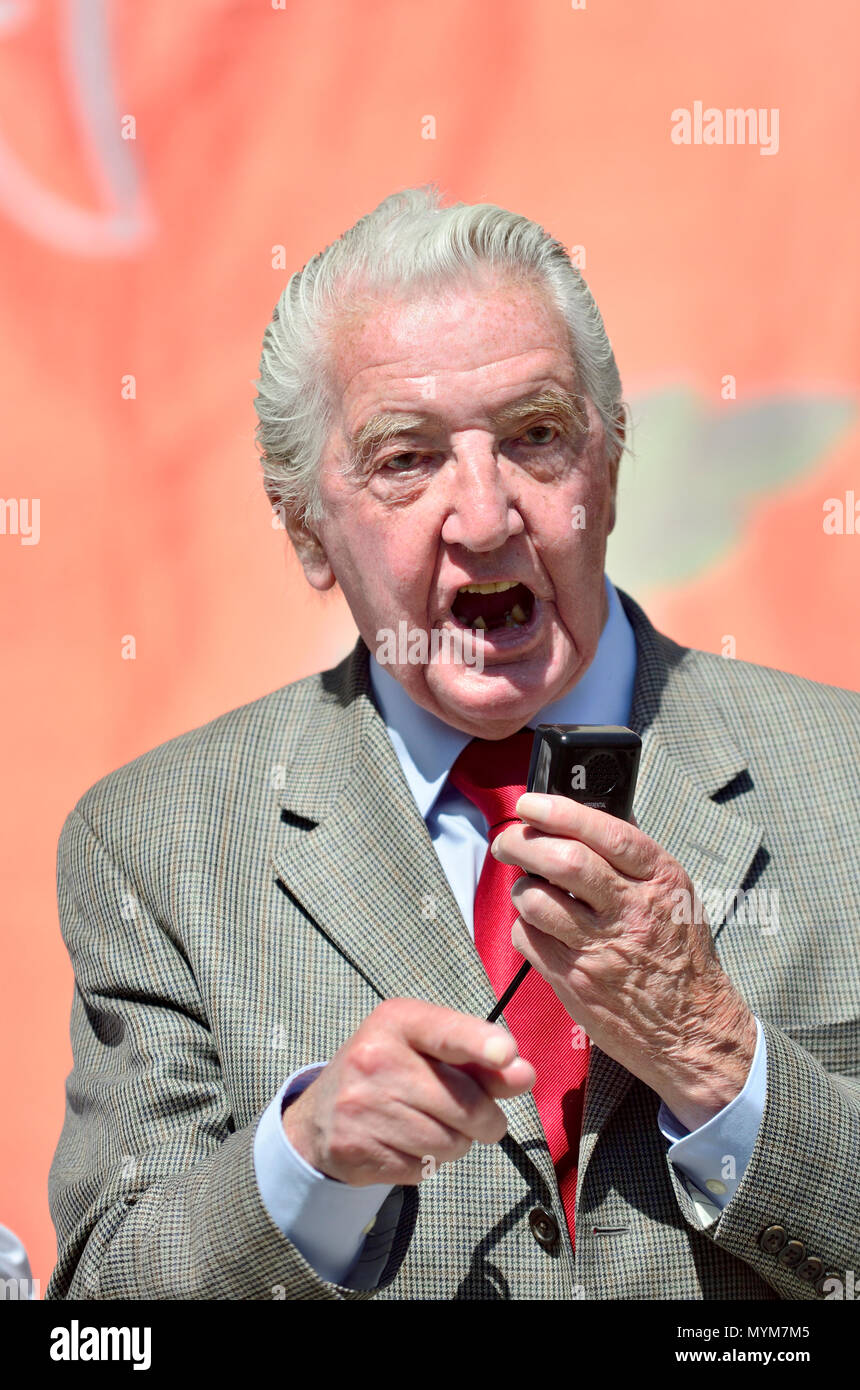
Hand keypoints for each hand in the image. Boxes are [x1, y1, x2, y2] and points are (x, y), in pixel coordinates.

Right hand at [282, 998, 535, 1185]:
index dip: (480, 1043)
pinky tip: (405, 1144)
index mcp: (396, 1021)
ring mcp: (362, 1106)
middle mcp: (375, 1058)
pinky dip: (427, 1163)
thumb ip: (481, 1061)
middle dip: (486, 1119)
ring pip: (451, 1143)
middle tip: (475, 1116)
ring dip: (457, 1143)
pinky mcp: (356, 1149)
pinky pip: (424, 1169)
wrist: (319, 1117)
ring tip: (432, 1126)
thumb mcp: (429, 1050)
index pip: (446, 1032)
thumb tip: (524, 1075)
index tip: (506, 1053)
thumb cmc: (391, 1072)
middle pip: (466, 1104)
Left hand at [492, 793, 757, 1130]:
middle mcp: (633, 912)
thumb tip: (584, 818)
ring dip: (521, 888)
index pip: (607, 834)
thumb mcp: (676, 897)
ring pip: (537, 900)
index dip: (561, 812)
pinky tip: (539, 926)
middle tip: (508, 841)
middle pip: (563, 862)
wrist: (691, 1029)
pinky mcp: (575, 980)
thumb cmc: (679, 956)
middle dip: (523, 843)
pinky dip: (524, 925)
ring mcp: (602, 949)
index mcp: (662, 882)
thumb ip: (633, 861)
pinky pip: (529, 938)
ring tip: (528, 889)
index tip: (531, 803)